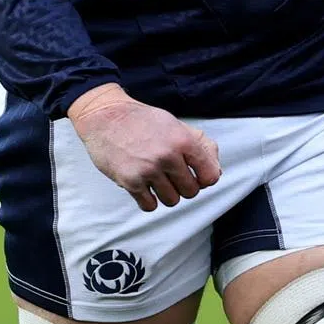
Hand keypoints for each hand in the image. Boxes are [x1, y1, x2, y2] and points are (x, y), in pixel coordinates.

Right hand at [67, 83, 221, 211]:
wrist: (107, 117)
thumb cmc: (143, 120)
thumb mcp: (176, 124)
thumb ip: (200, 145)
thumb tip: (216, 170)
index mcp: (184, 140)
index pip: (210, 175)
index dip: (204, 178)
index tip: (195, 175)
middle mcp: (168, 156)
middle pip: (191, 191)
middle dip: (184, 186)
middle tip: (173, 176)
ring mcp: (149, 170)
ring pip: (172, 201)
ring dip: (167, 194)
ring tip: (158, 180)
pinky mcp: (130, 181)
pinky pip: (150, 206)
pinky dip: (149, 200)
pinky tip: (145, 186)